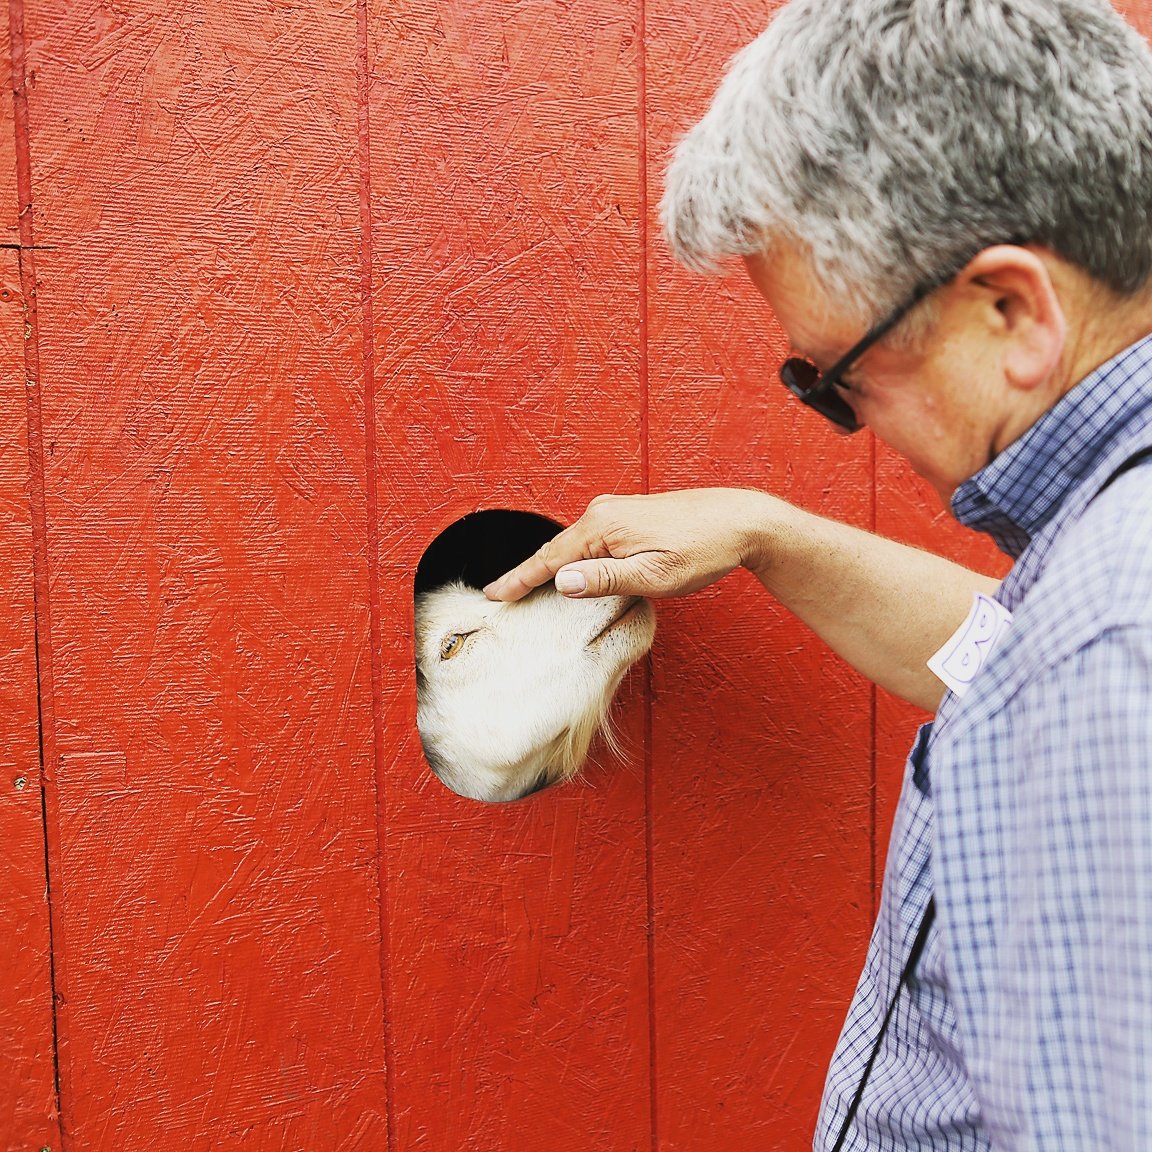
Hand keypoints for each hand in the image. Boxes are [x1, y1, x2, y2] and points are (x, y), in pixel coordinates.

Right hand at [483, 488, 778, 600]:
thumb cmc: (703, 548)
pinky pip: (589, 540)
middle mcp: (603, 512)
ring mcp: (615, 511)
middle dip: (527, 573)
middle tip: (501, 596)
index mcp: (603, 526)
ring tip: (525, 588)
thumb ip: (606, 580)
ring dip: (550, 566)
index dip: (519, 579)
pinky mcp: (627, 515)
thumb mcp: (654, 575)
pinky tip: (570, 573)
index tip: (494, 595)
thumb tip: (562, 581)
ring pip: (572, 545)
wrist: (740, 520)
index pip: (550, 559)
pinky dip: (573, 557)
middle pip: (555, 550)